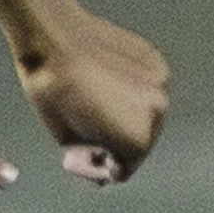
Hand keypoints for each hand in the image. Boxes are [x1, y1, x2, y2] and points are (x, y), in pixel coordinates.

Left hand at [15, 4, 167, 183]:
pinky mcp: (155, 60)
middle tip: (85, 129)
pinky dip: (131, 89)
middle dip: (115, 143)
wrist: (53, 41)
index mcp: (136, 141)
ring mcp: (160, 84)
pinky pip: (147, 86)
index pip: (124, 171)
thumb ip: (95, 157)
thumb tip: (109, 163)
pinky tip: (106, 80)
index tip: (79, 155)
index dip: (97, 168)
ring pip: (147, 114)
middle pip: (140, 144)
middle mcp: (158, 114)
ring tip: (94, 102)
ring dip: (126, 116)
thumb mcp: (69, 142)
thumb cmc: (54, 94)